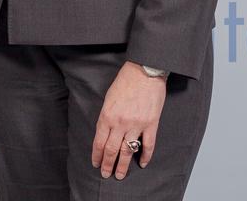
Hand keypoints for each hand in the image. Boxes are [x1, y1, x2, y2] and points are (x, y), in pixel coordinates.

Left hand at [91, 61, 166, 180]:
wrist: (144, 72)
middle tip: (105, 174)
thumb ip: (107, 116)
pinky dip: (145, 157)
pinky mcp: (151, 124)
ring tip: (120, 175)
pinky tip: (142, 164)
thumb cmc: (125, 81)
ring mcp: (137, 125)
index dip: (96, 155)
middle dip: (107, 164)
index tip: (95, 163)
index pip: (99, 141)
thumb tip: (105, 131)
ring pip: (128, 151)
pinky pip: (148, 146)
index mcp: (107, 115)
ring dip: (123, 165)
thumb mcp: (109, 98)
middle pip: (112, 149)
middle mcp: (120, 123)